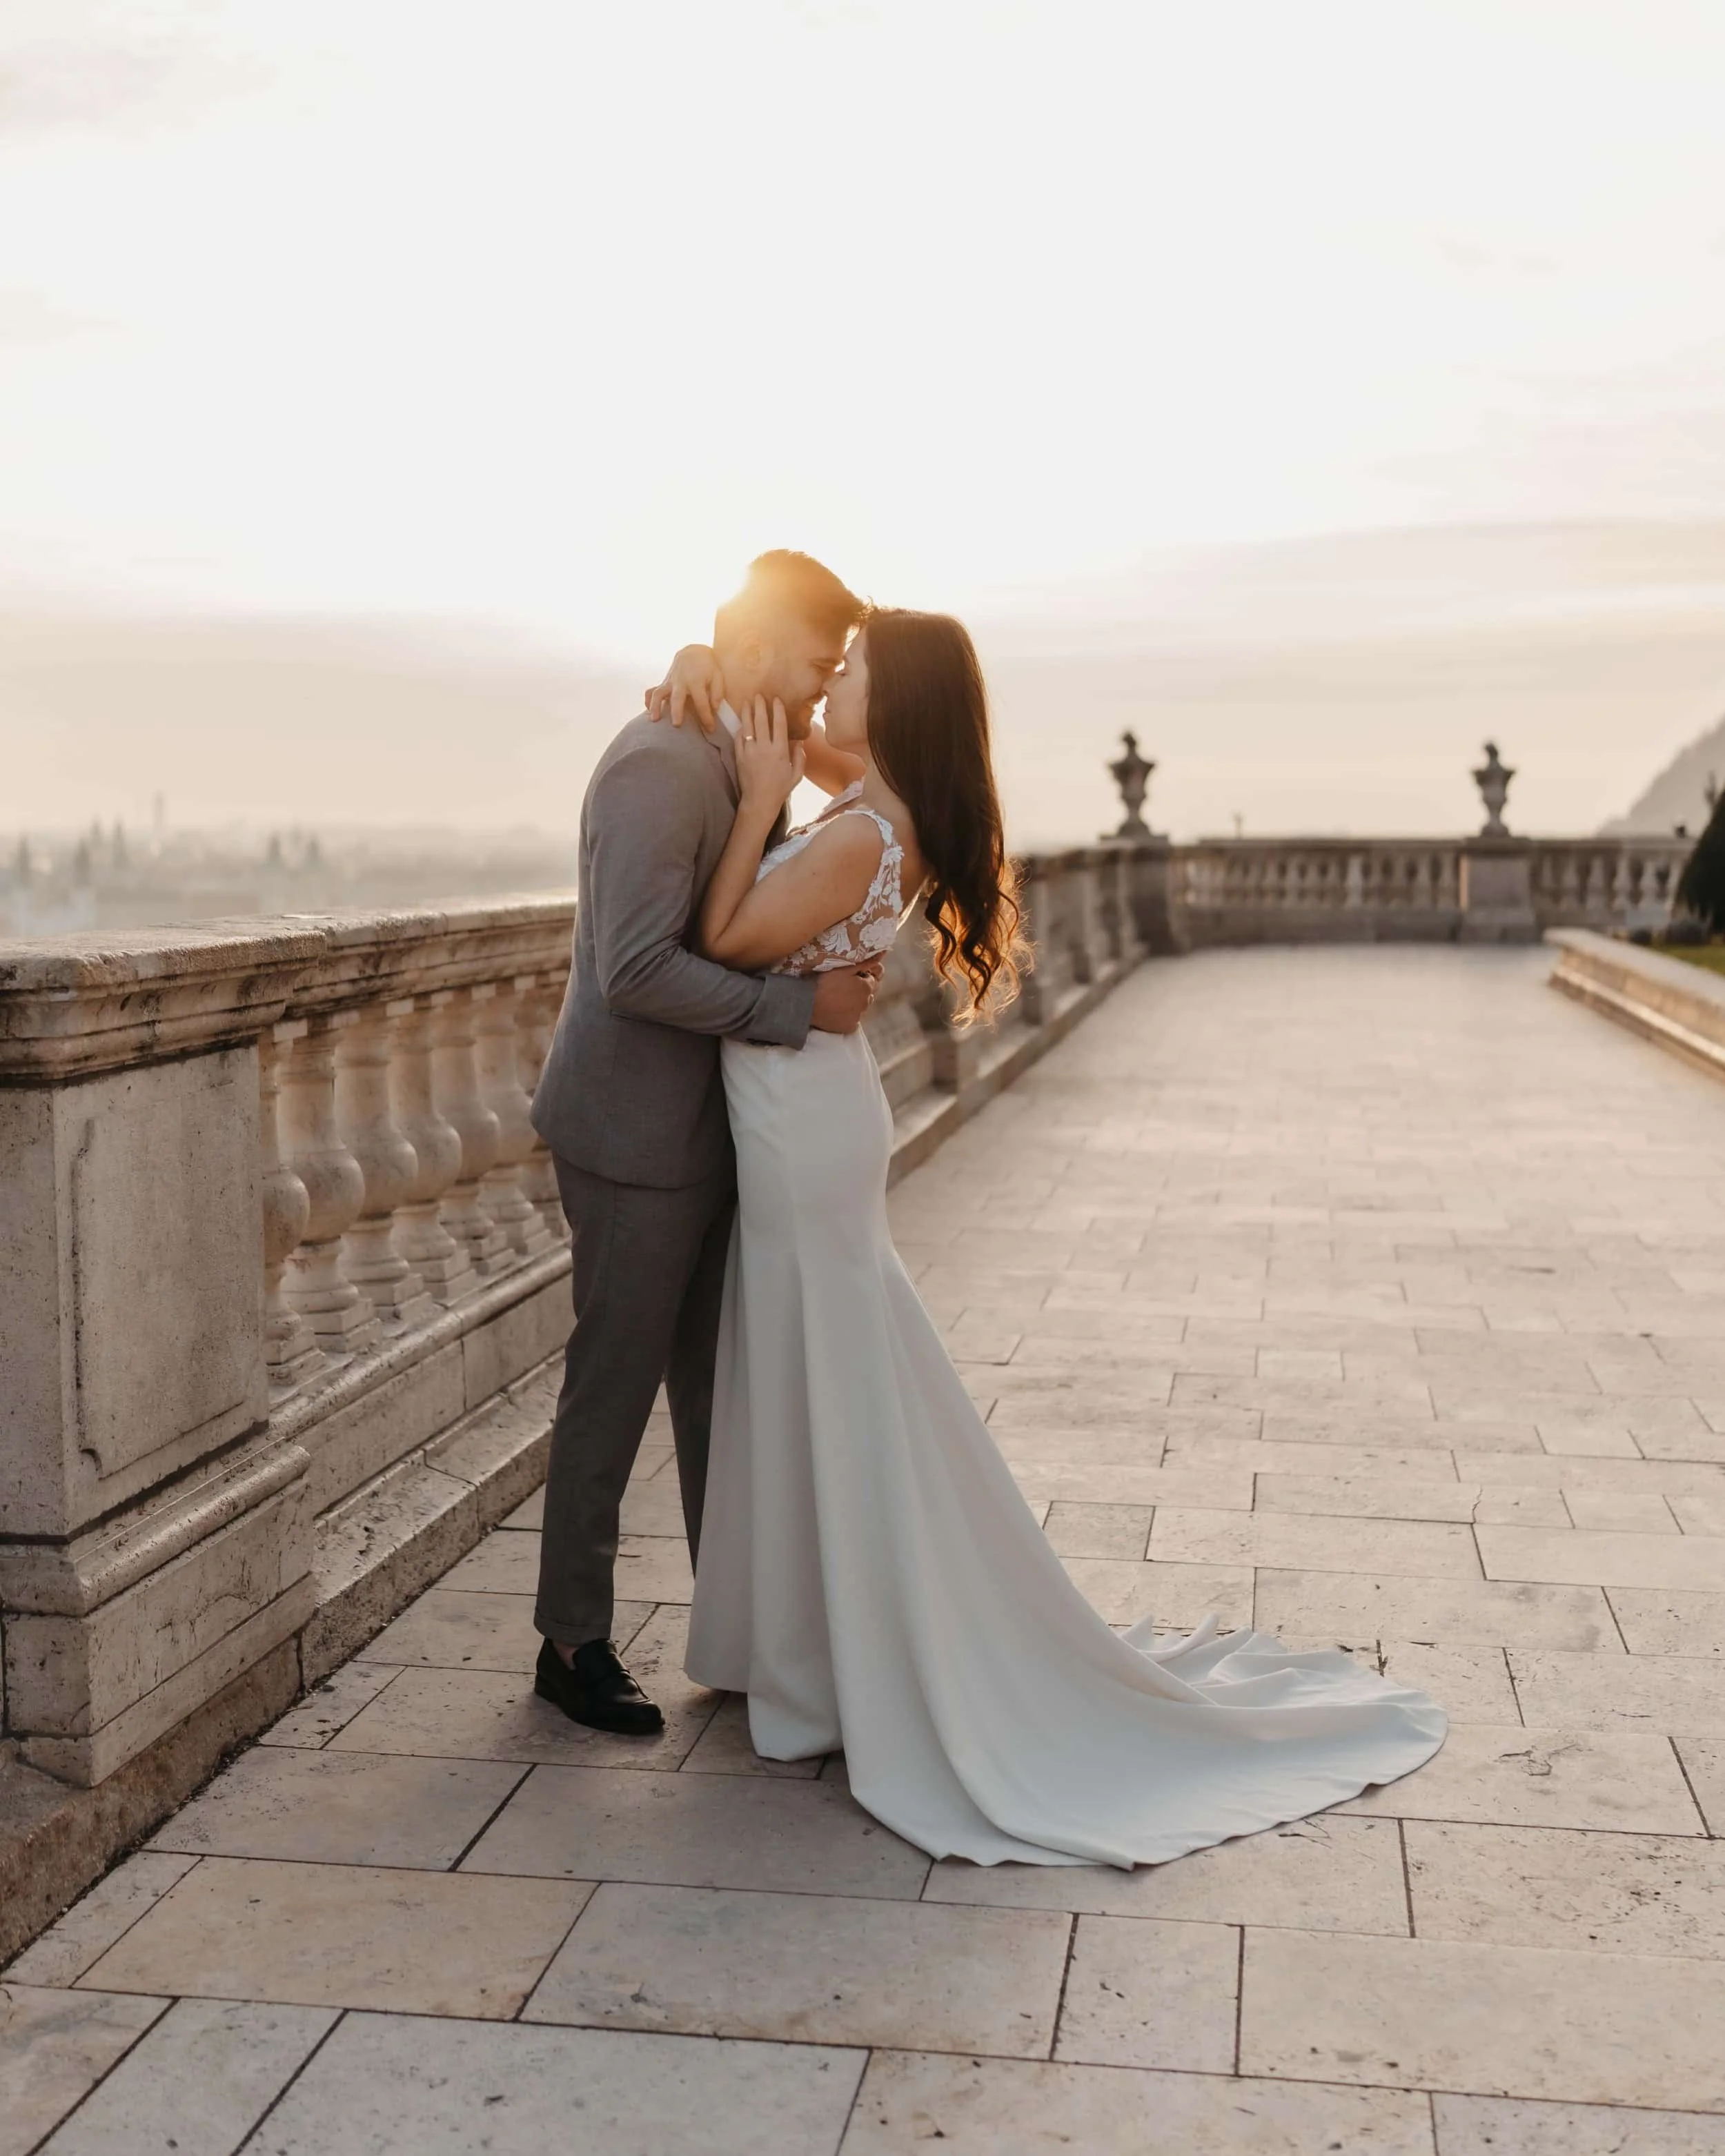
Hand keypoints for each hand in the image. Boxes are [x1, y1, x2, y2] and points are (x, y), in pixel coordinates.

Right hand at [646, 645, 724, 731]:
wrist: (694, 652)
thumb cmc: (708, 666)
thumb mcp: (718, 676)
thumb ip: (717, 693)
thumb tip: (714, 709)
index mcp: (696, 681)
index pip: (702, 703)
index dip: (706, 718)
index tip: (710, 729)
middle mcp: (680, 682)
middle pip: (677, 698)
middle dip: (676, 711)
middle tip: (676, 725)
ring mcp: (670, 682)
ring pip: (659, 693)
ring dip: (655, 706)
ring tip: (654, 719)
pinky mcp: (663, 683)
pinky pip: (652, 691)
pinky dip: (648, 700)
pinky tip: (648, 711)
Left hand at [735, 694, 804, 819]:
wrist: (759, 801)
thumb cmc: (780, 789)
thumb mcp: (796, 775)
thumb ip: (799, 757)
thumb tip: (799, 742)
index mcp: (780, 751)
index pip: (779, 724)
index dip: (777, 709)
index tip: (776, 699)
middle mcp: (764, 748)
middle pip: (761, 721)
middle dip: (760, 706)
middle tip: (758, 695)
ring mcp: (750, 751)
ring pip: (748, 726)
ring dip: (747, 712)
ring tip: (746, 702)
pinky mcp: (740, 756)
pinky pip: (739, 738)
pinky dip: (741, 728)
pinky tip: (742, 722)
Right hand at [810, 961, 882, 1035]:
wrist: (807, 1004)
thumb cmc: (824, 982)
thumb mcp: (844, 968)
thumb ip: (865, 962)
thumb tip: (883, 953)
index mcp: (867, 987)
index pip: (870, 981)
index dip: (859, 979)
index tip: (846, 979)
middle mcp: (866, 1003)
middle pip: (867, 996)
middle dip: (858, 992)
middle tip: (841, 990)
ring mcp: (858, 1016)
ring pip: (860, 1009)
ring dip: (853, 1005)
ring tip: (837, 1001)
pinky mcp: (850, 1027)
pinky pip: (853, 1021)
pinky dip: (847, 1017)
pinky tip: (836, 1012)